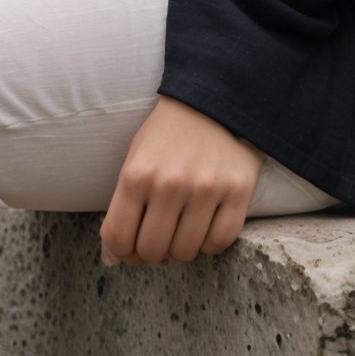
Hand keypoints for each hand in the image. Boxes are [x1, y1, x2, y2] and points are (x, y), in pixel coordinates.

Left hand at [100, 97, 263, 266]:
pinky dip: (210, 243)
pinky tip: (206, 225)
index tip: (131, 246)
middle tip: (160, 236)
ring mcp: (206, 189)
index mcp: (137, 174)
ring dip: (181, 248)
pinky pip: (219, 242)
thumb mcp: (135, 159)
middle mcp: (170, 184)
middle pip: (151, 251)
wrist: (213, 98)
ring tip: (183, 228)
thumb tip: (116, 257)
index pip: (118, 239)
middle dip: (152, 251)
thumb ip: (123, 206)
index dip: (122, 251)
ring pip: (185, 252)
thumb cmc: (167, 134)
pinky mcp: (238, 191)